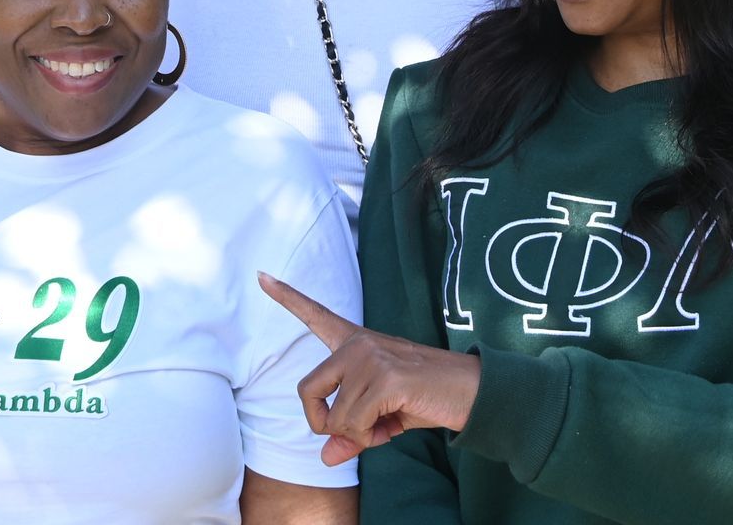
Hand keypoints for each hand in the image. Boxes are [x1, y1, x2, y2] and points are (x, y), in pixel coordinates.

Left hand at [259, 272, 480, 466]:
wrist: (471, 392)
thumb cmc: (424, 399)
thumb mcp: (380, 417)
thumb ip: (350, 433)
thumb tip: (325, 458)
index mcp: (356, 342)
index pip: (316, 315)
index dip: (286, 297)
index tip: (261, 275)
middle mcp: (358, 343)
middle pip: (306, 391)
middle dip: (322, 423)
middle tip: (354, 433)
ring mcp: (370, 357)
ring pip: (334, 418)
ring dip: (356, 436)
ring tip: (384, 427)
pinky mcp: (385, 377)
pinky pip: (353, 425)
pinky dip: (367, 438)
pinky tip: (390, 428)